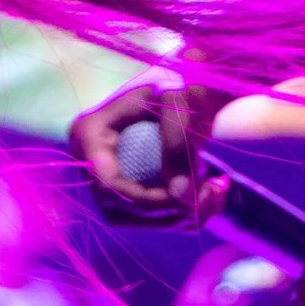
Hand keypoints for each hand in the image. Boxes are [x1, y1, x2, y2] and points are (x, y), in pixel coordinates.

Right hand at [71, 79, 227, 225]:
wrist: (170, 92)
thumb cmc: (168, 86)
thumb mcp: (173, 102)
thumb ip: (177, 140)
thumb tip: (181, 192)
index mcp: (89, 134)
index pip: (107, 185)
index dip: (144, 199)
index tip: (182, 194)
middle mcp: (89, 163)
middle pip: (122, 209)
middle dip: (170, 210)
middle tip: (211, 193)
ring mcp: (106, 181)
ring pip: (139, 219)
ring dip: (182, 215)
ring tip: (216, 191)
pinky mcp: (124, 192)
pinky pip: (149, 218)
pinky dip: (183, 214)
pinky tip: (211, 195)